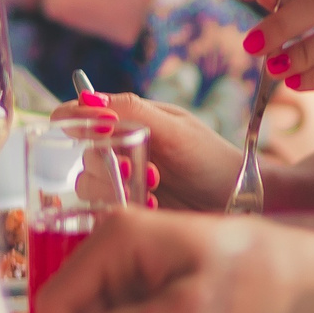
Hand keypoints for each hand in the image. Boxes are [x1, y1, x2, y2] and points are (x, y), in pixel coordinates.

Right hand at [85, 91, 242, 210]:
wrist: (239, 200)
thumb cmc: (212, 158)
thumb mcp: (175, 130)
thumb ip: (132, 111)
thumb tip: (87, 100)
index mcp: (133, 122)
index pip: (86, 116)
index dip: (74, 120)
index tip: (75, 126)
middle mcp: (124, 151)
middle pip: (85, 155)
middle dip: (103, 163)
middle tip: (127, 167)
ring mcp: (126, 182)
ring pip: (90, 186)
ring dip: (113, 186)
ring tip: (150, 187)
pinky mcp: (130, 210)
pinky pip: (105, 212)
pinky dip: (124, 207)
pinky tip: (152, 205)